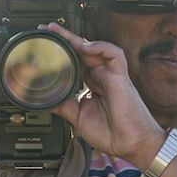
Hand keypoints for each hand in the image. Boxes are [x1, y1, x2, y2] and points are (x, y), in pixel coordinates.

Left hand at [44, 23, 165, 169]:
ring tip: (60, 33)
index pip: (76, 62)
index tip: (46, 46)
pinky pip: (114, 54)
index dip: (62, 52)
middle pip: (83, 51)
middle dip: (66, 38)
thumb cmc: (112, 133)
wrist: (131, 145)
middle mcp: (102, 77)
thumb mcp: (78, 117)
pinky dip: (100, 47)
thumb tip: (45, 99)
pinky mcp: (121, 77)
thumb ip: (64, 105)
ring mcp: (112, 76)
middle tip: (47, 30)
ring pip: (96, 48)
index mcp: (93, 84)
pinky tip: (86, 47)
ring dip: (78, 39)